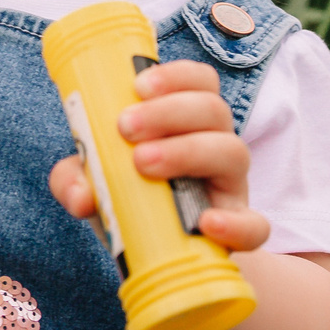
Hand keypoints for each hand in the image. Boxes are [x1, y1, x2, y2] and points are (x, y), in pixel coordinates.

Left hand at [47, 59, 268, 251]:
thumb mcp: (97, 184)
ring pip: (233, 153)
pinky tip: (206, 223)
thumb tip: (80, 195)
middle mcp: (216, 145)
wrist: (161, 254)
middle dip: (168, 111)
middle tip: (125, 127)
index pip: (200, 82)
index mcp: (189, 123)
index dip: (176, 76)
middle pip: (213, 110)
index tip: (138, 86)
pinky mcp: (240, 228)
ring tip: (143, 163)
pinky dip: (235, 223)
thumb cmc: (132, 202)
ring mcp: (231, 186)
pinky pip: (254, 225)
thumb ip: (75, 180)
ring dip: (187, 151)